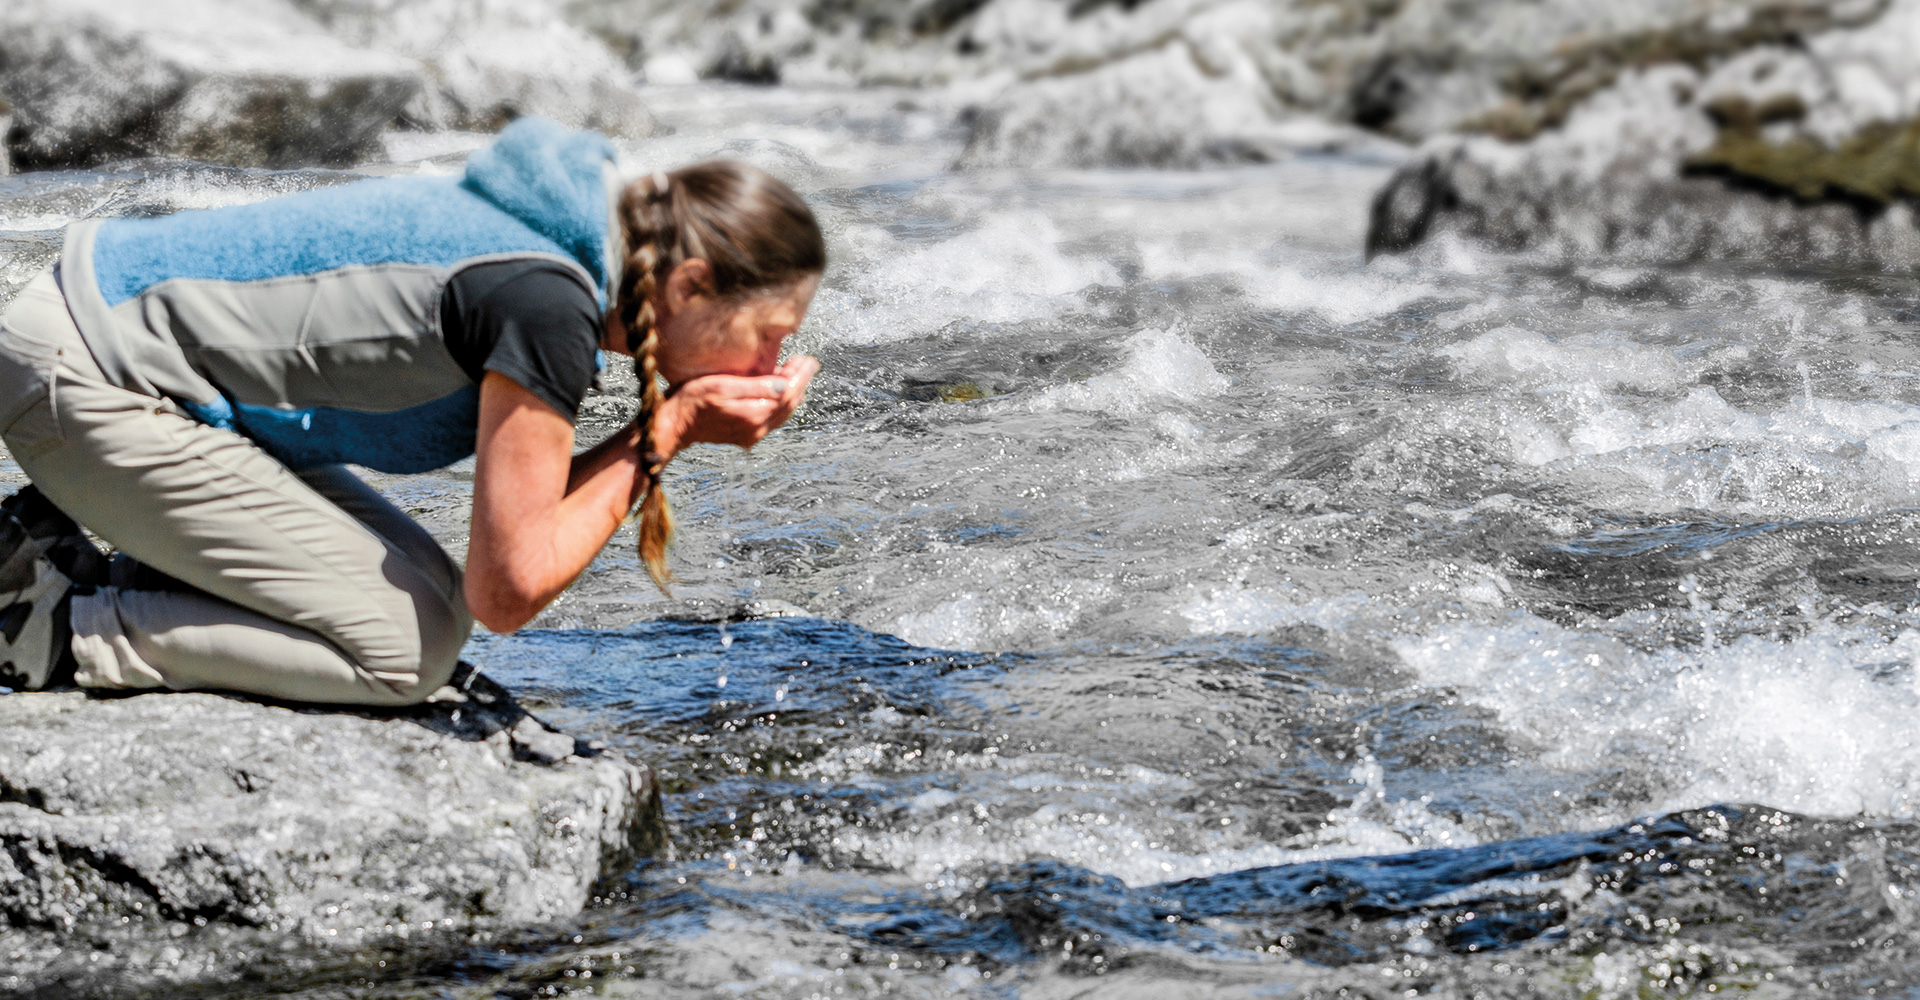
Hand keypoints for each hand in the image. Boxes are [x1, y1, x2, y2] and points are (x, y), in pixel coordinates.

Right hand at [652, 355, 819, 454]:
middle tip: (805, 362)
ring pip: (783, 412)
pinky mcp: (747, 435)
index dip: (801, 374)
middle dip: (800, 381)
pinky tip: (779, 391)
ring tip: (796, 372)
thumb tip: (784, 384)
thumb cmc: (692, 400)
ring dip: (793, 392)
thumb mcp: (722, 385)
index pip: (788, 392)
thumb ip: (755, 387)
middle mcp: (758, 427)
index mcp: (754, 414)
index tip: (807, 359)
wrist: (674, 425)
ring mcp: (753, 434)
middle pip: (790, 403)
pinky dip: (781, 403)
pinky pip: (773, 418)